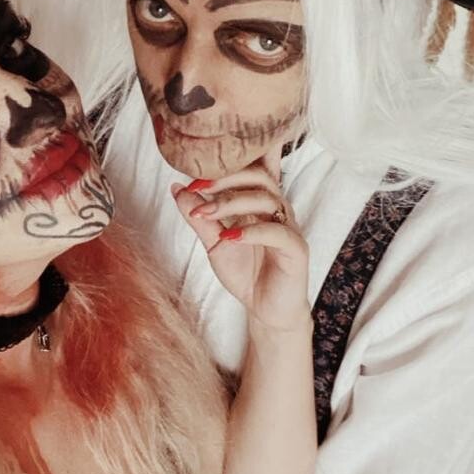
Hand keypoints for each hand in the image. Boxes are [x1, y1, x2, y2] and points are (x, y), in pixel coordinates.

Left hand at [171, 148, 310, 330]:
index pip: (251, 167)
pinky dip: (252, 232)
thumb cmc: (245, 271)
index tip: (192, 170)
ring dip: (231, 203)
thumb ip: (199, 216)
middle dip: (225, 178)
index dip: (225, 163)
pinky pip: (278, 233)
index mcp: (260, 201)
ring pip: (267, 200)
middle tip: (195, 187)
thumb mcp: (214, 242)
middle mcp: (277, 208)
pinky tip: (229, 237)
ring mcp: (288, 227)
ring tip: (205, 214)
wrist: (265, 310)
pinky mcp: (296, 249)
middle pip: (259, 176)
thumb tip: (177, 187)